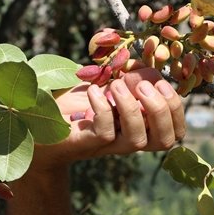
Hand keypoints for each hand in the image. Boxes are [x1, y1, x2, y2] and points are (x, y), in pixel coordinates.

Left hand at [29, 67, 185, 173]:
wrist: (37, 124)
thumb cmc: (75, 104)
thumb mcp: (107, 85)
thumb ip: (130, 77)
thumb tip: (148, 70)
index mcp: (139, 126)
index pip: (175, 131)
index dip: (176, 109)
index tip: (160, 82)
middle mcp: (128, 139)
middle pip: (164, 140)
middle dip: (161, 109)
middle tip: (140, 85)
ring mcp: (108, 145)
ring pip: (136, 139)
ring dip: (132, 107)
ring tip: (116, 85)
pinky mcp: (87, 143)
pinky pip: (104, 133)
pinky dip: (103, 108)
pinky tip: (94, 91)